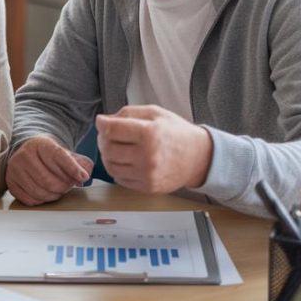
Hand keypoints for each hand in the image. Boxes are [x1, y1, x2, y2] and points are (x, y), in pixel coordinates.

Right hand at [5, 136, 92, 205]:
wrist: (29, 151)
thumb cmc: (50, 155)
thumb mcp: (66, 153)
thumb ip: (80, 162)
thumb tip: (85, 174)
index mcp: (41, 144)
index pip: (58, 156)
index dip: (72, 168)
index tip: (83, 176)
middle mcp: (25, 154)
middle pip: (49, 180)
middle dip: (64, 187)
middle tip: (69, 185)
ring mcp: (15, 169)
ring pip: (39, 192)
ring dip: (54, 195)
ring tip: (59, 190)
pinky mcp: (11, 182)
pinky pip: (29, 199)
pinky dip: (42, 200)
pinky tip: (47, 193)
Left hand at [96, 105, 213, 193]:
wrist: (198, 157)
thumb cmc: (177, 133)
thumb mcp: (156, 113)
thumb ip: (128, 113)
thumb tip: (105, 121)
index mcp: (149, 134)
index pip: (112, 130)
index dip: (102, 124)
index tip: (101, 122)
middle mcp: (147, 156)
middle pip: (108, 148)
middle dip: (103, 139)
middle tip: (108, 134)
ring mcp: (147, 174)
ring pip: (111, 166)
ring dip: (107, 155)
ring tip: (115, 147)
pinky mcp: (147, 187)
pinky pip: (120, 179)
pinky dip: (117, 168)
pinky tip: (124, 160)